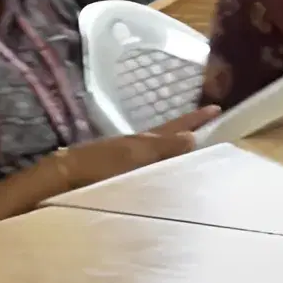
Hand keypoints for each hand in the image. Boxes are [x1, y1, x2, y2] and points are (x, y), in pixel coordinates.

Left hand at [60, 108, 212, 188]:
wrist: (66, 175)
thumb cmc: (101, 165)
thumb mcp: (136, 156)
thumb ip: (164, 148)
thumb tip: (193, 136)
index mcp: (145, 139)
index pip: (176, 126)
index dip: (195, 119)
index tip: (216, 108)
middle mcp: (137, 143)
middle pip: (168, 132)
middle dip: (189, 127)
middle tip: (210, 120)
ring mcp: (127, 155)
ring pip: (158, 144)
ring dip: (176, 142)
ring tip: (192, 144)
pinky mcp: (117, 168)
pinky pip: (148, 158)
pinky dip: (161, 157)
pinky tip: (162, 167)